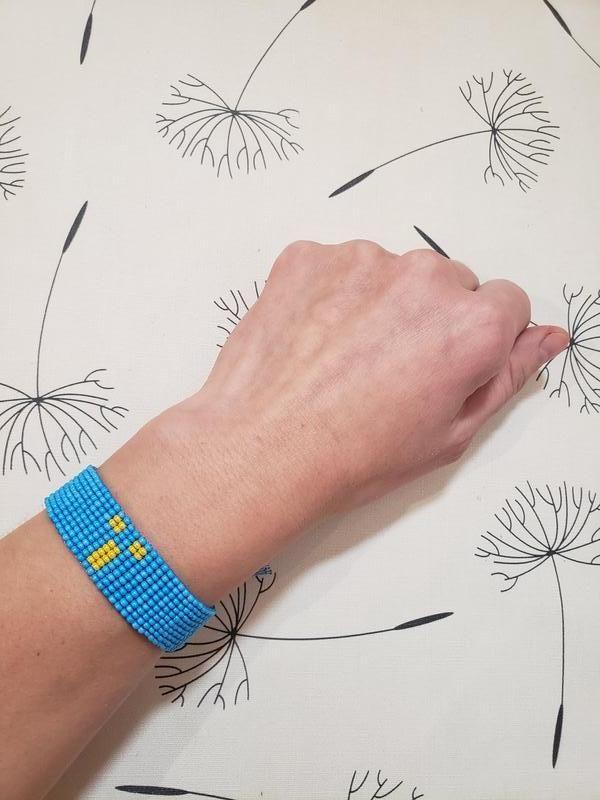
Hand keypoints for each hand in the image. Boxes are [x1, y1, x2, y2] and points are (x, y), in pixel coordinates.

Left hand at [104, 241, 568, 598]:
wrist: (260, 451)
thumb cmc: (353, 457)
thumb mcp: (450, 434)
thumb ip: (508, 376)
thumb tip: (546, 338)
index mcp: (472, 325)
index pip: (507, 303)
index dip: (481, 339)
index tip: (449, 365)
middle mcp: (424, 278)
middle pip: (450, 283)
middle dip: (432, 318)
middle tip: (391, 370)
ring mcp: (361, 260)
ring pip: (393, 273)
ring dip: (381, 303)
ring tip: (346, 360)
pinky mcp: (310, 256)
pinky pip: (339, 266)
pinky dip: (333, 294)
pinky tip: (316, 341)